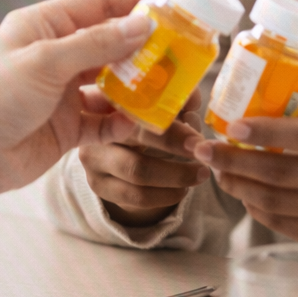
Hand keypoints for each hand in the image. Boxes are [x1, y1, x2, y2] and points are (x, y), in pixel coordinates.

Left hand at [0, 0, 154, 196]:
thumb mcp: (45, 61)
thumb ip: (96, 43)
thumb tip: (142, 24)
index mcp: (43, 25)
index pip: (97, 1)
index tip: (168, 2)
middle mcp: (55, 55)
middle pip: (110, 42)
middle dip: (144, 46)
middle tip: (180, 50)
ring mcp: (62, 92)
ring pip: (112, 83)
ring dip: (139, 86)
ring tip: (168, 88)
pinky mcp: (66, 127)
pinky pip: (105, 120)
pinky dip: (124, 120)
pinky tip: (142, 122)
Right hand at [81, 90, 207, 228]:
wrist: (115, 147)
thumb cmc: (142, 120)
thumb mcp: (158, 106)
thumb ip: (176, 99)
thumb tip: (193, 99)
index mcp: (109, 100)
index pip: (141, 110)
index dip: (169, 122)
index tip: (197, 138)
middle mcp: (96, 127)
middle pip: (138, 138)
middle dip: (176, 148)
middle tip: (204, 153)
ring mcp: (93, 159)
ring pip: (138, 172)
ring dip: (176, 176)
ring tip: (200, 174)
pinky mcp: (98, 184)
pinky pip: (135, 197)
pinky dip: (165, 196)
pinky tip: (182, 190)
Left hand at [188, 107, 297, 294]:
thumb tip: (260, 110)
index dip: (265, 133)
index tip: (232, 127)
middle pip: (282, 173)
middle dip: (235, 162)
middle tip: (206, 150)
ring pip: (278, 202)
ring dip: (240, 187)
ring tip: (220, 171)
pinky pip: (286, 226)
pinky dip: (259, 209)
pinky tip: (245, 194)